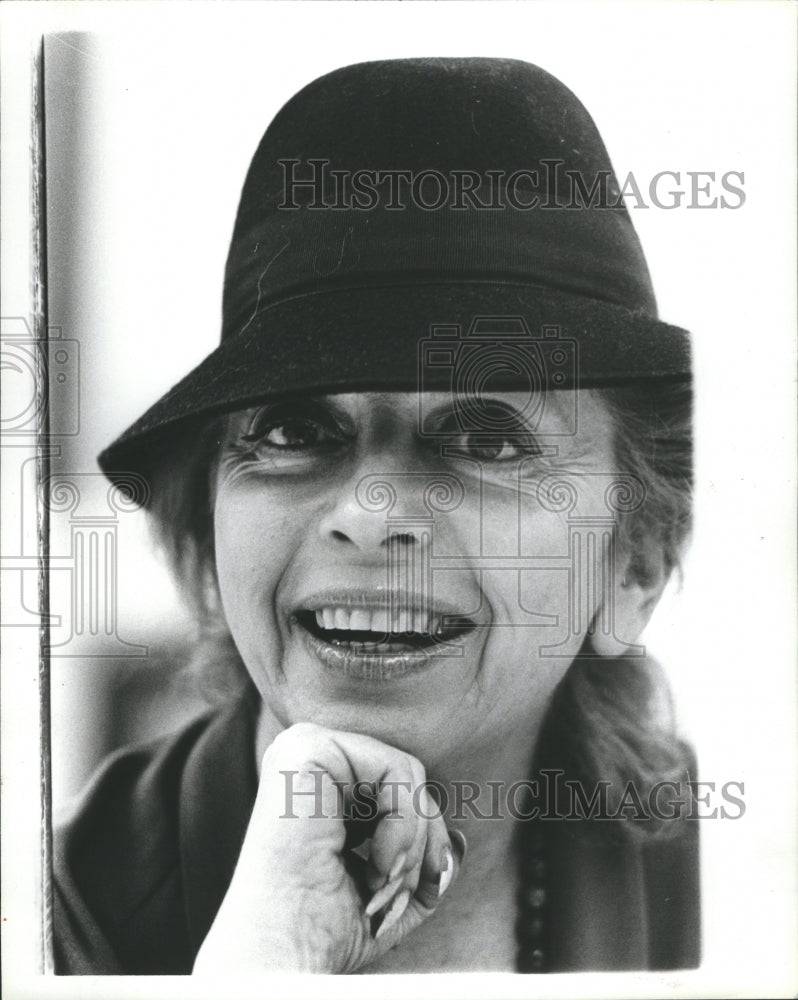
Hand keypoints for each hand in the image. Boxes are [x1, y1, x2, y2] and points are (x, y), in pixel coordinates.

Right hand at [193, 722, 464, 973]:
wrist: (285, 955)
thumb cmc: (326, 930)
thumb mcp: (390, 889)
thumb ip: (423, 858)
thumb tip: (460, 841)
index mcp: (316, 780)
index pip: (399, 784)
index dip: (418, 841)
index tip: (400, 889)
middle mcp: (305, 753)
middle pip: (408, 776)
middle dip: (419, 842)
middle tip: (388, 888)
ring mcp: (303, 745)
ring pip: (410, 773)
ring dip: (411, 842)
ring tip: (378, 880)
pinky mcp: (308, 750)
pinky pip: (399, 770)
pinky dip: (404, 828)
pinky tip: (374, 864)